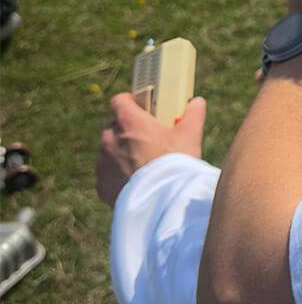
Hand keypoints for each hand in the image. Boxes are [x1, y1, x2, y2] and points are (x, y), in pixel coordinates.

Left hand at [96, 92, 206, 208]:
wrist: (163, 202)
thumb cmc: (175, 163)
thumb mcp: (190, 136)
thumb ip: (193, 115)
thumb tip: (197, 102)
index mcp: (129, 122)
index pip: (119, 101)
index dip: (129, 103)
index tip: (141, 109)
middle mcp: (110, 140)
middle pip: (113, 127)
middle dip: (126, 131)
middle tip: (146, 138)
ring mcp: (103, 164)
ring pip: (108, 152)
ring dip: (120, 154)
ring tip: (142, 164)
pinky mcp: (102, 186)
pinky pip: (107, 176)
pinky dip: (117, 176)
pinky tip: (136, 182)